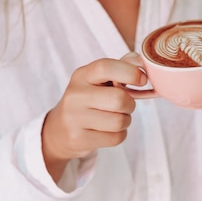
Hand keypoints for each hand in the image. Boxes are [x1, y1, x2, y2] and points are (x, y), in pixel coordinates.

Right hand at [41, 56, 147, 180]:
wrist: (60, 128)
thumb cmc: (89, 99)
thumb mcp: (98, 80)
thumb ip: (120, 68)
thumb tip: (140, 62)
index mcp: (82, 75)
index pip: (106, 67)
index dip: (129, 72)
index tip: (142, 80)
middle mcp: (75, 95)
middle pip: (119, 99)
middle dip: (130, 104)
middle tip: (125, 105)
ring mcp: (74, 118)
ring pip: (119, 121)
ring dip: (125, 120)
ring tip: (115, 118)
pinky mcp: (78, 138)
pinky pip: (115, 138)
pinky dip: (119, 135)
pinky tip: (108, 130)